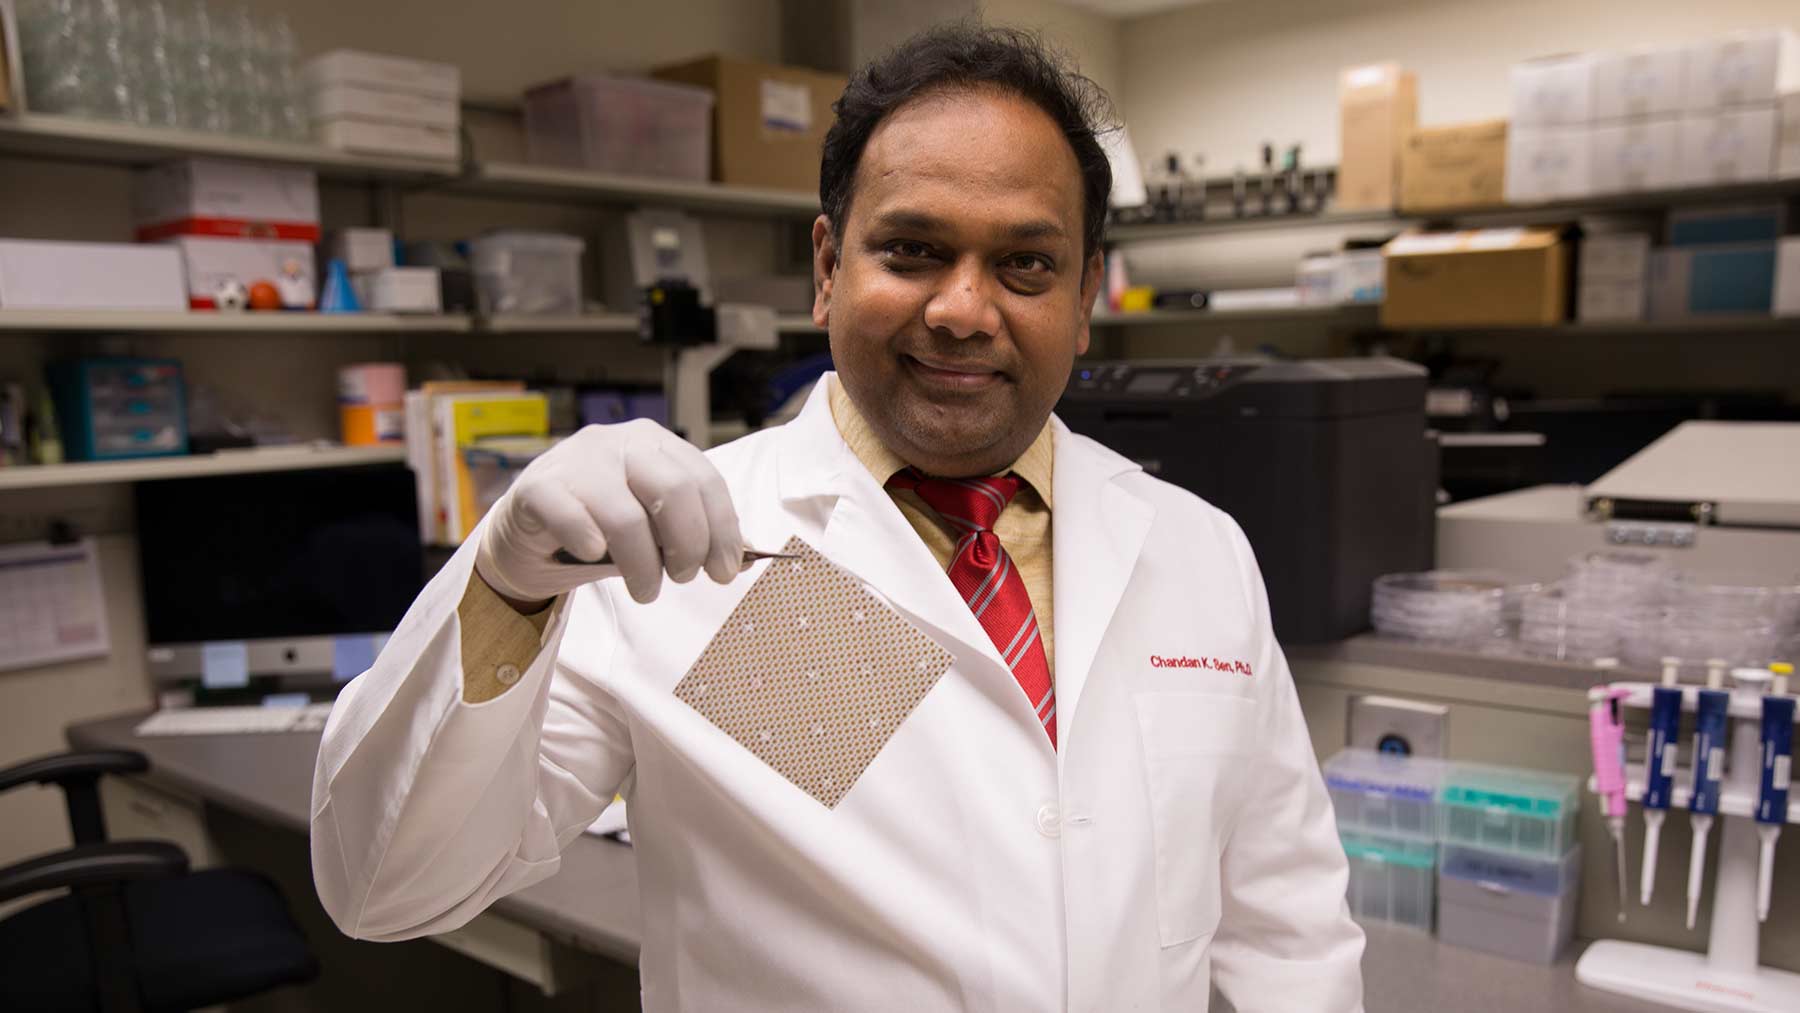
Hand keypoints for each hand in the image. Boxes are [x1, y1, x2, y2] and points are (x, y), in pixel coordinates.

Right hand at [475, 420, 744, 606]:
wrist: (526, 536)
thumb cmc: (599, 530)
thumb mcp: (653, 529)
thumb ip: (691, 535)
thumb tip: (740, 559)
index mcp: (654, 444)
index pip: (703, 479)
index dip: (721, 529)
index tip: (724, 572)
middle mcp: (618, 441)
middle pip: (673, 489)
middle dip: (688, 544)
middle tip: (683, 578)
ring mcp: (576, 459)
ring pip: (626, 515)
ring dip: (642, 565)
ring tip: (645, 591)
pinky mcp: (538, 485)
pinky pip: (571, 515)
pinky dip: (588, 540)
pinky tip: (592, 556)